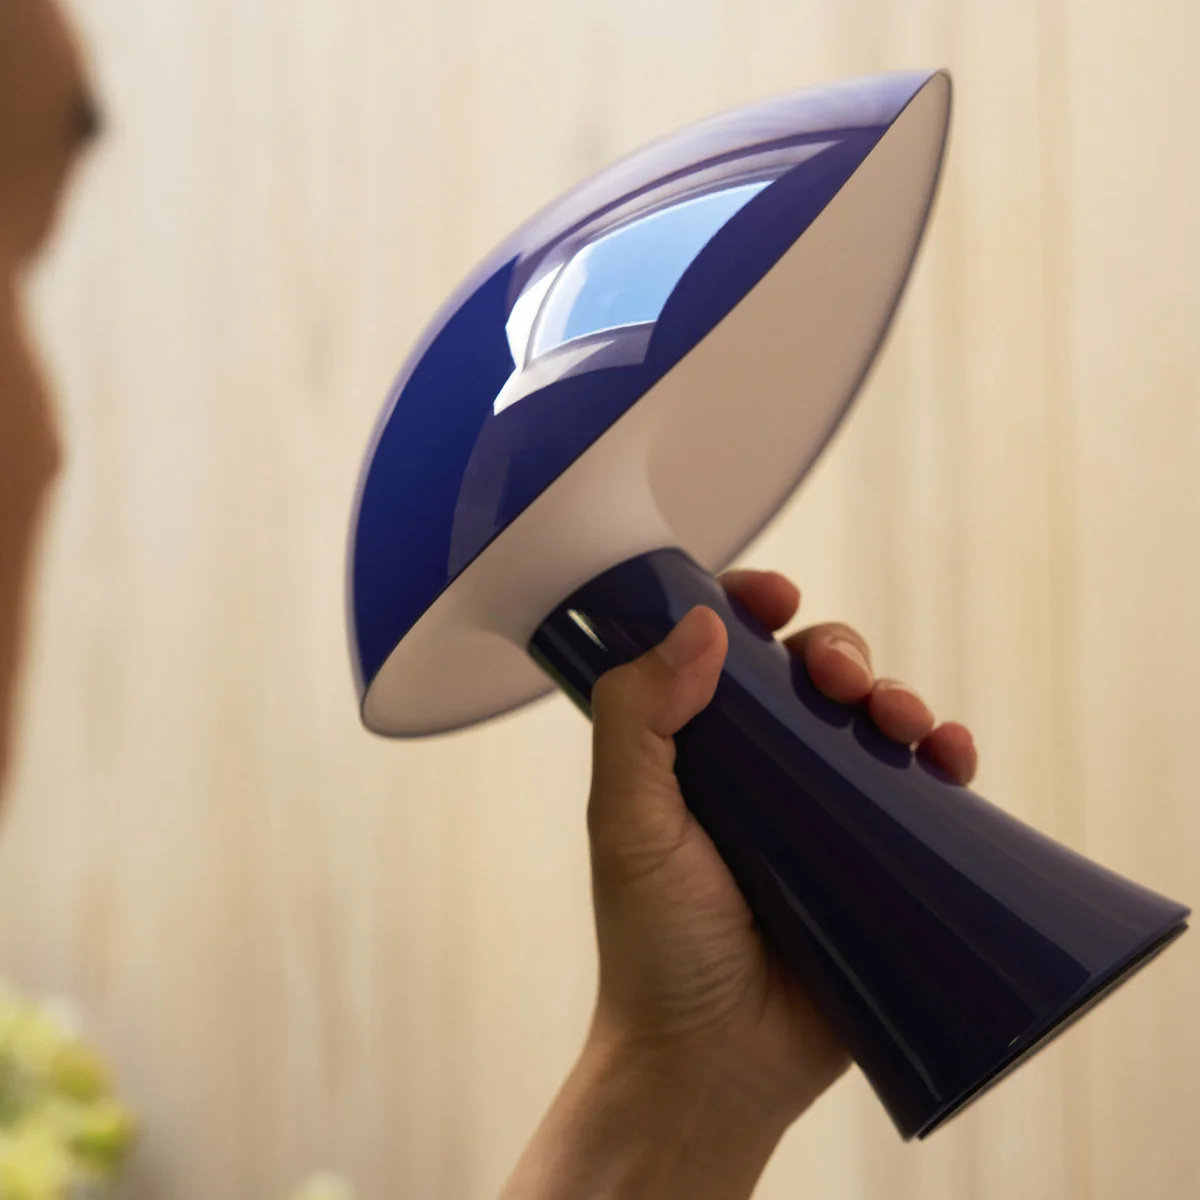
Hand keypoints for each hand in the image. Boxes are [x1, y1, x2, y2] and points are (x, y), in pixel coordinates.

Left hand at [501, 570, 976, 1198]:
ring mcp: (822, 812)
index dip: (750, 604)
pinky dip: (944, 757)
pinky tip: (950, 755)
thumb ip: (637, 719)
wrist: (714, 1065)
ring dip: (895, 696)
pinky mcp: (876, 858)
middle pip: (808, 673)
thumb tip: (699, 624)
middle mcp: (759, 769)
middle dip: (836, 652)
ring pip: (870, 720)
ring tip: (900, 722)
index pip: (722, 649)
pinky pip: (920, 789)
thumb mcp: (628, 823)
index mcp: (694, 749)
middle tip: (839, 678)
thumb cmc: (658, 946)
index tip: (776, 593)